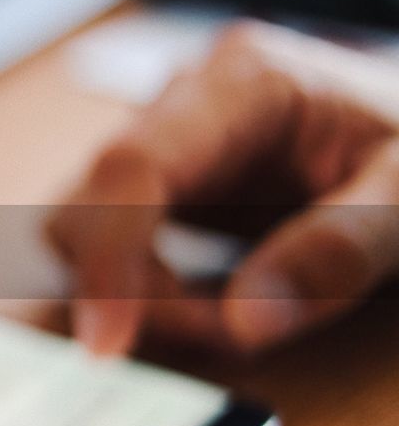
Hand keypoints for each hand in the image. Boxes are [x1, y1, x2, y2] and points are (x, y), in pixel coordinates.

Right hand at [49, 22, 398, 355]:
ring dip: (139, 295)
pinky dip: (146, 292)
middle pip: (90, 203)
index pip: (133, 164)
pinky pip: (111, 244)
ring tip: (232, 319)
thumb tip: (243, 321)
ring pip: (85, 230)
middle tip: (229, 335)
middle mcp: (182, 100)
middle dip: (138, 288)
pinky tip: (211, 303)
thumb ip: (341, 249)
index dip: (108, 255)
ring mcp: (163, 138)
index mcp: (243, 82)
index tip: (106, 342)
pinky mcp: (158, 180)